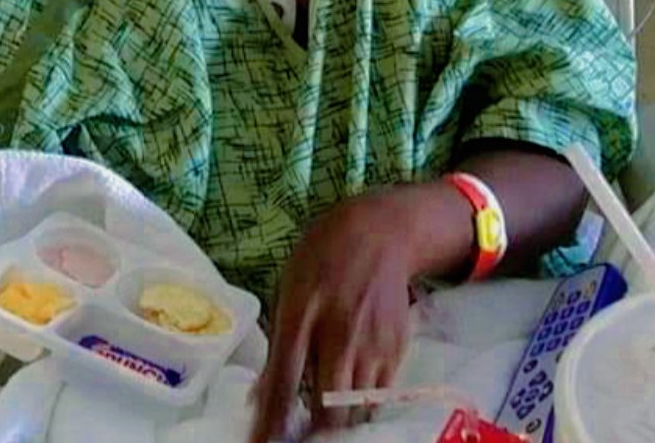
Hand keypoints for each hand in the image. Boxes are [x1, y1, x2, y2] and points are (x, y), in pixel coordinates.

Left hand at [249, 183, 471, 440]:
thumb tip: (259, 397)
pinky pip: (378, 395)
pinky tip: (350, 400)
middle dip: (312, 434)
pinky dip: (362, 406)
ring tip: (324, 424)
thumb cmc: (323, 255)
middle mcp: (338, 332)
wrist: (381, 231)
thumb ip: (277, 343)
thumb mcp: (289, 286)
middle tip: (300, 438)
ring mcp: (372, 343)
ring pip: (355, 409)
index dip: (271, 422)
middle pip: (327, 407)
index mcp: (302, 311)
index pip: (283, 379)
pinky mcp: (396, 349)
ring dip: (338, 424)